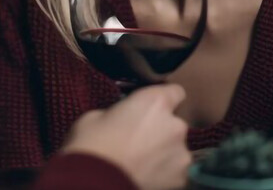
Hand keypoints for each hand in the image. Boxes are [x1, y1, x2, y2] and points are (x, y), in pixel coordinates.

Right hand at [60, 84, 190, 189]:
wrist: (94, 183)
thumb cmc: (91, 144)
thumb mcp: (97, 115)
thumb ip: (119, 113)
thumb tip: (121, 119)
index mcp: (155, 102)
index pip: (175, 91)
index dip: (163, 100)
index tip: (150, 108)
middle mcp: (175, 125)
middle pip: (174, 123)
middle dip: (161, 129)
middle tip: (138, 139)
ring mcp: (181, 154)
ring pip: (176, 148)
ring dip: (163, 151)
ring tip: (141, 161)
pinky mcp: (181, 179)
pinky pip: (174, 170)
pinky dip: (164, 172)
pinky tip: (144, 175)